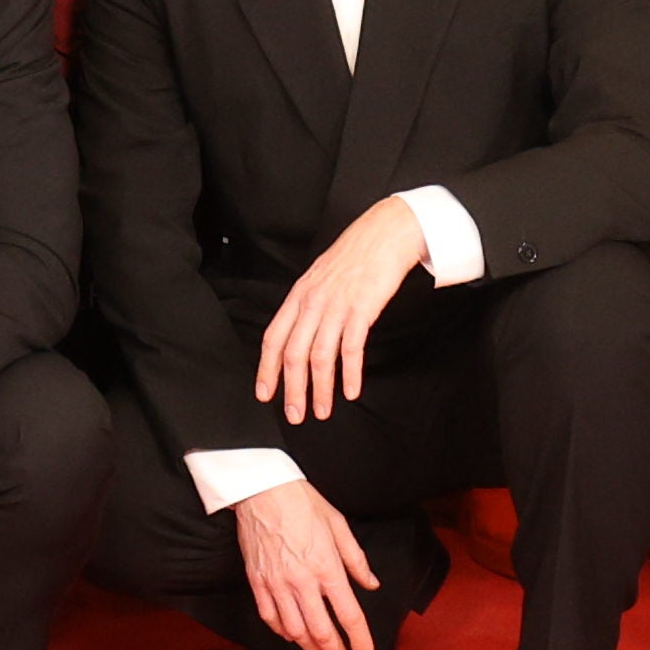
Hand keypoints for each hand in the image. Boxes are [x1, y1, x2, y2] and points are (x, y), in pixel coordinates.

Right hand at [232, 475, 383, 649]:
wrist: (261, 489)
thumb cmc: (301, 502)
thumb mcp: (339, 526)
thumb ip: (357, 560)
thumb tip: (371, 584)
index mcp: (327, 568)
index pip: (349, 616)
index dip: (360, 641)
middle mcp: (302, 582)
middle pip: (322, 631)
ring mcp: (277, 584)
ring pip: (295, 631)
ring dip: (311, 649)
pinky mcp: (257, 582)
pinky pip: (270, 618)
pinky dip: (283, 633)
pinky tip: (292, 636)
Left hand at [252, 195, 430, 421]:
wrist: (384, 234)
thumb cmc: (355, 257)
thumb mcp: (320, 278)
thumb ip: (308, 305)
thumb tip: (300, 336)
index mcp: (298, 295)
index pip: (274, 338)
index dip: (266, 369)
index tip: (264, 394)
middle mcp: (312, 302)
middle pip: (293, 354)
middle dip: (292, 389)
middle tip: (294, 415)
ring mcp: (336, 305)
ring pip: (319, 356)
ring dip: (320, 389)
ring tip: (323, 411)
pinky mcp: (361, 309)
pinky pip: (351, 349)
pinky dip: (350, 374)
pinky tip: (351, 391)